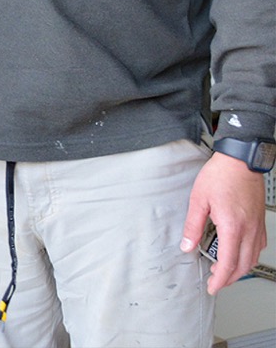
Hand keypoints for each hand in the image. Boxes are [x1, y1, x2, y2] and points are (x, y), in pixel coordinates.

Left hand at [180, 151, 267, 293]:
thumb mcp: (198, 200)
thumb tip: (187, 245)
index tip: (212, 286)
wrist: (240, 162)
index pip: (228, 264)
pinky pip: (258, 247)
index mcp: (233, 228)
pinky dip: (247, 256)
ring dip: (239, 269)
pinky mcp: (259, 222)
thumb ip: (193, 225)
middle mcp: (249, 231)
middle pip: (243, 266)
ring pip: (252, 258)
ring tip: (223, 269)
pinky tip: (238, 253)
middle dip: (229, 279)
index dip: (220, 279)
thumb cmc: (221, 176)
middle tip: (216, 281)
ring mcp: (257, 227)